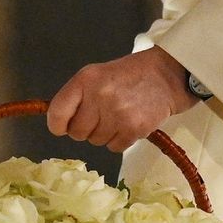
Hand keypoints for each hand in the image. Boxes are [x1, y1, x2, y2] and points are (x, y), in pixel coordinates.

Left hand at [47, 47, 196, 151]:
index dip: (57, 125)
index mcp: (86, 80)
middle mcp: (99, 96)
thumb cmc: (128, 76)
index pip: (57, 113)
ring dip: (104, 134)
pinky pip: (114, 147)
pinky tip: (128, 123)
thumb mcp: (96, 75)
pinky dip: (120, 140)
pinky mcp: (134, 128)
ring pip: (95, 141)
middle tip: (101, 116)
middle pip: (77, 132)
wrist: (165, 76)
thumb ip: (76, 96)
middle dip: (86, 129)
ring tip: (118, 116)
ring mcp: (117, 113)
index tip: (62, 127)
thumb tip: (59, 124)